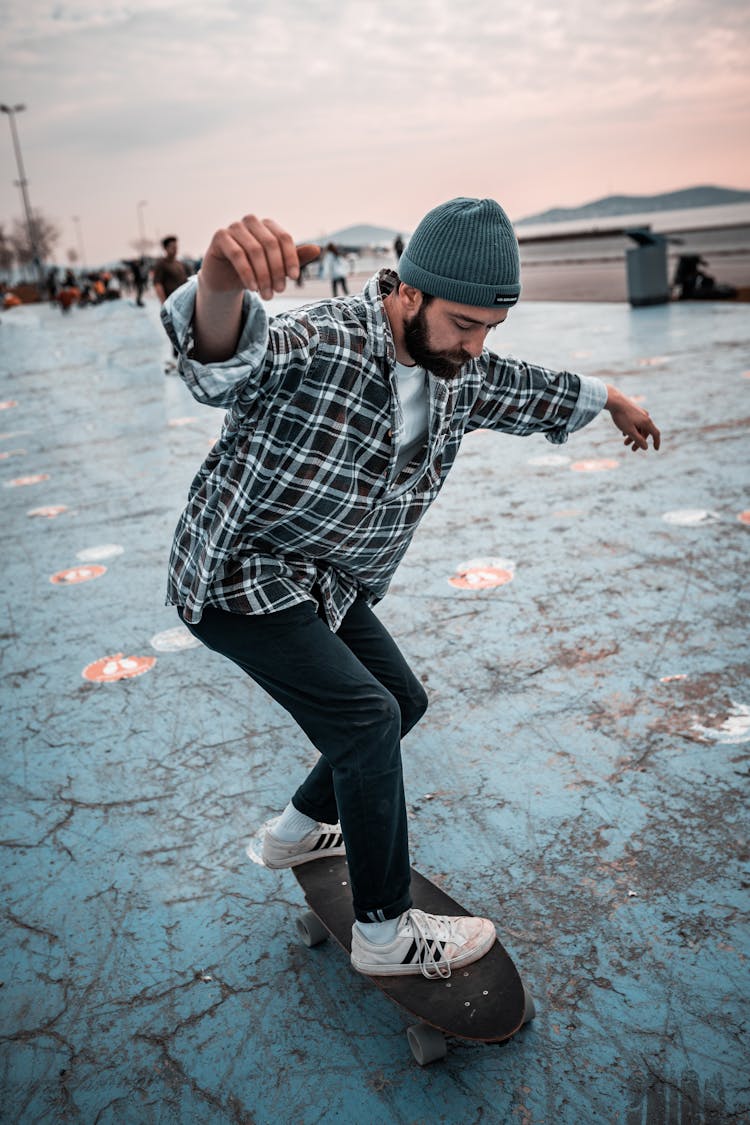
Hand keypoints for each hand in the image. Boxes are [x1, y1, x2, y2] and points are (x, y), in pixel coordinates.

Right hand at [199, 214, 319, 299]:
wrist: (225, 281)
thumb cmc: (253, 272)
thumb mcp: (275, 268)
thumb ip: (295, 259)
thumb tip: (317, 249)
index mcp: (267, 225)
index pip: (284, 238)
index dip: (291, 258)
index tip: (294, 278)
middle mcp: (251, 222)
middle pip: (270, 244)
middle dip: (277, 270)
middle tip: (279, 291)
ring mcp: (234, 227)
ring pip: (255, 250)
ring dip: (263, 275)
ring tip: (267, 294)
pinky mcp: (220, 236)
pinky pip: (237, 254)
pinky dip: (248, 273)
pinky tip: (253, 288)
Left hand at [605, 385, 660, 450]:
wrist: (614, 400)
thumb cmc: (621, 416)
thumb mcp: (629, 431)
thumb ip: (638, 440)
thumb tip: (645, 448)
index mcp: (646, 422)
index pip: (655, 433)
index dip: (656, 442)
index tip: (655, 449)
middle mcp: (645, 416)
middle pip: (645, 432)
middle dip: (639, 441)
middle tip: (632, 449)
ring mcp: (640, 412)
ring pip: (639, 427)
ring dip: (633, 436)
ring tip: (625, 443)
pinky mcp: (633, 409)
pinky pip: (635, 422)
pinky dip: (631, 429)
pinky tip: (623, 433)